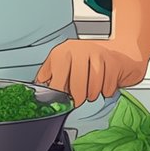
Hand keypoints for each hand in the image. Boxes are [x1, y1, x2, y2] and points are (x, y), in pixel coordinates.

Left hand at [35, 38, 149, 106]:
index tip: (61, 101)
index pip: (58, 78)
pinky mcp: (112, 61)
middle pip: (78, 84)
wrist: (109, 51)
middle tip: (77, 100)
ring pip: (94, 85)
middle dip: (78, 97)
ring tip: (89, 93)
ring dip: (92, 94)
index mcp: (63, 52)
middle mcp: (79, 50)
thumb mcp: (60, 63)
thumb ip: (47, 76)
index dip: (60, 94)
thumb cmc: (82, 60)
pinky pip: (108, 85)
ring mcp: (97, 54)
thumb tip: (37, 91)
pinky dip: (105, 91)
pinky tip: (101, 87)